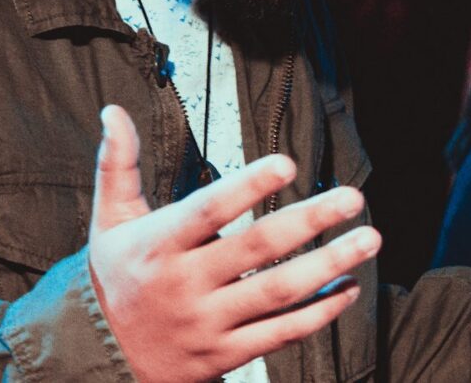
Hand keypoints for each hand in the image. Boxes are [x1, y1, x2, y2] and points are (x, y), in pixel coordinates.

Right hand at [88, 105, 375, 382]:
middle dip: (310, 220)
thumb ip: (117, 164)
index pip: (208, 210)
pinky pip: (280, 333)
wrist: (102, 358)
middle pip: (257, 249)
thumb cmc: (114, 277)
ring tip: (368, 239)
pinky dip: (319, 313)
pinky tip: (348, 287)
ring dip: (329, 265)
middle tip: (353, 197)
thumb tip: (114, 111)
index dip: (248, 187)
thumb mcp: (109, 220)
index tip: (288, 163)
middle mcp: (185, 284)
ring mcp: (207, 323)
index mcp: (158, 245)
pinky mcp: (224, 355)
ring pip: (277, 293)